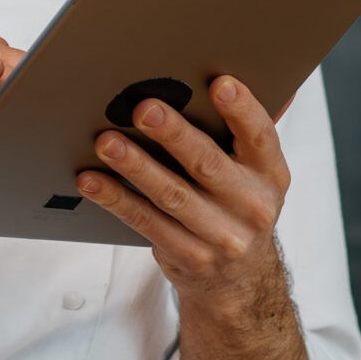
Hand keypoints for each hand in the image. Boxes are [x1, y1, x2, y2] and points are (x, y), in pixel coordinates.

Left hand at [78, 75, 311, 359]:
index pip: (261, 136)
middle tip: (142, 108)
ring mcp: (220, 237)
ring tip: (105, 142)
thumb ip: (248, 130)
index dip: (243, 110)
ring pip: (171, 196)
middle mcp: (252, 206)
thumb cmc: (237, 205)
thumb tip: (259, 77)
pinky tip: (90, 179)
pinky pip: (145, 222)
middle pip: (208, 165)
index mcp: (270, 175)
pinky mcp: (187, 257)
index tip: (220, 82)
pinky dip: (115, 200)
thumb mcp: (256, 173)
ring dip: (135, 167)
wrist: (239, 283)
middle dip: (174, 135)